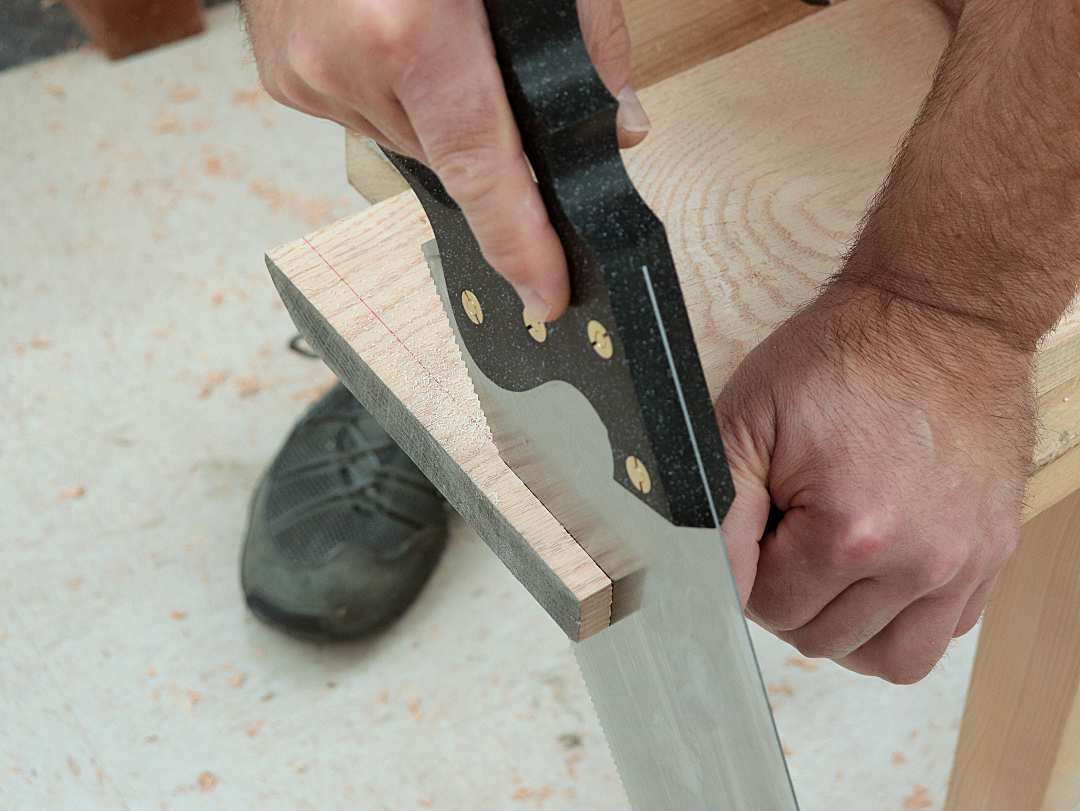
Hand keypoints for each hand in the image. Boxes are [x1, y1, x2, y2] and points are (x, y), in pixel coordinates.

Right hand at [241, 0, 650, 320]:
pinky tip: (392, 35)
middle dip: (485, 135)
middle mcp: (345, 63)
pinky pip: (363, 116)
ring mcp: (304, 73)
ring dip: (436, 109)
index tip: (544, 296)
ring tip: (430, 32)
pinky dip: (393, 94)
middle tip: (488, 69)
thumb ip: (584, 38)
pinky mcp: (282, 75)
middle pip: (449, 157)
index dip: (518, 241)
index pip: (483, 171)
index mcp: (411, 29)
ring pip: (406, 139)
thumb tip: (619, 126)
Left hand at [716, 282, 1033, 682]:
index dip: (746, 571)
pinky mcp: (992, 553)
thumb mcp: (749, 416)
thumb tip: (708, 575)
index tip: (754, 530)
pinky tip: (878, 575)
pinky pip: (942, 633)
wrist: (937, 316)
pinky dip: (901, 620)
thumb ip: (719, 505)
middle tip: (786, 538)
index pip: (770, 607)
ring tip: (827, 574)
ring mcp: (962, 562)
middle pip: (822, 637)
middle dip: (788, 596)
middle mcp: (916, 560)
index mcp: (849, 531)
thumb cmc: (841, 358)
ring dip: (843, 627)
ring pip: (887, 657)